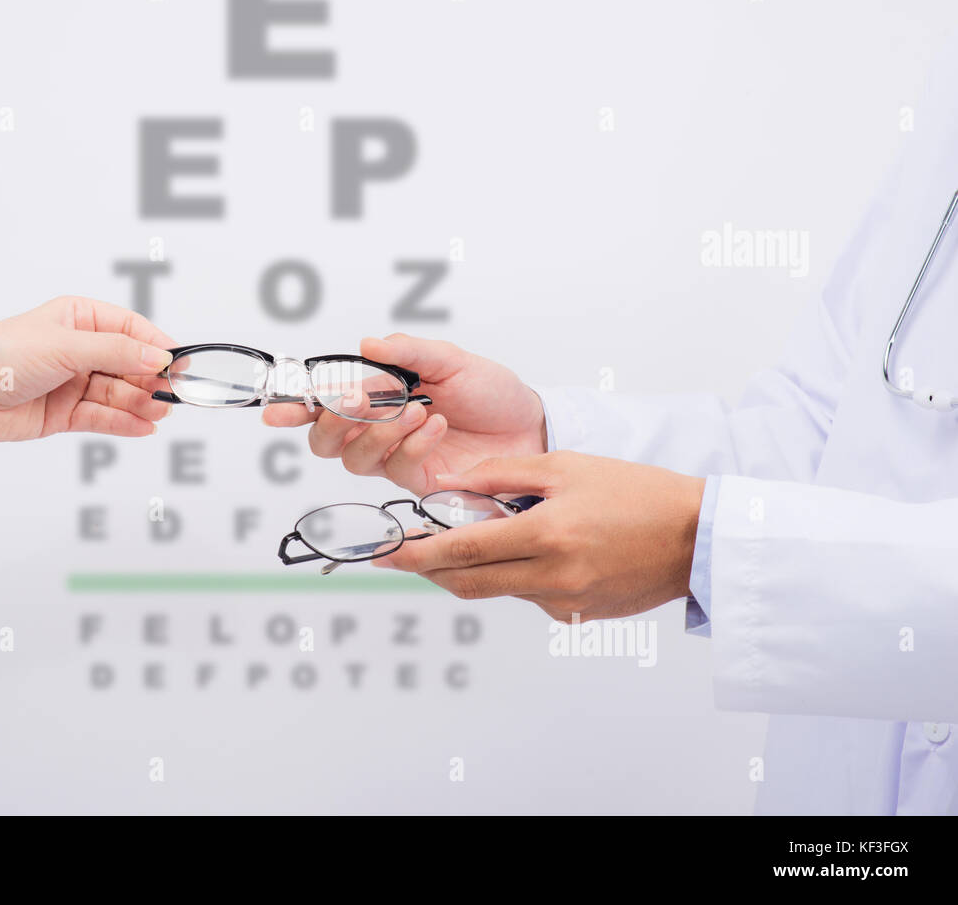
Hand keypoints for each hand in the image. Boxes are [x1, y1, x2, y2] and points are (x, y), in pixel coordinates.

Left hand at [0, 296, 175, 440]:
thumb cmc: (2, 354)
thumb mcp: (65, 346)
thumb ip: (116, 353)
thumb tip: (158, 357)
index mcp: (79, 319)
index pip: (131, 330)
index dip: (156, 347)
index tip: (180, 363)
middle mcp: (80, 350)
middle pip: (129, 366)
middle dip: (151, 381)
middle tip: (173, 395)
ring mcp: (74, 383)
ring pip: (118, 394)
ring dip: (140, 403)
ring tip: (159, 413)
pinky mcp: (65, 414)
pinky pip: (102, 417)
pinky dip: (124, 422)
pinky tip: (143, 427)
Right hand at [262, 334, 546, 494]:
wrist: (532, 428)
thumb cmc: (492, 393)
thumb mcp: (451, 360)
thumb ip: (408, 353)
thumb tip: (367, 345)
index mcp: (379, 395)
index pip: (324, 403)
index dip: (294, 408)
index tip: (275, 411)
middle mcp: (379, 430)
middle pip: (325, 441)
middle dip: (331, 421)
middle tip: (356, 401)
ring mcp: (396, 459)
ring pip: (353, 458)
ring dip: (377, 430)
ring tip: (414, 409)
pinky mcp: (418, 483)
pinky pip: (394, 468)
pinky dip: (410, 444)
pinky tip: (435, 425)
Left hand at [371, 451, 706, 620]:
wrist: (697, 537)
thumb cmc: (638, 493)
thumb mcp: (567, 467)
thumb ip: (504, 475)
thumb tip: (454, 484)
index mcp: (545, 535)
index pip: (461, 552)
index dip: (416, 554)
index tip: (386, 552)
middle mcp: (551, 577)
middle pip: (467, 583)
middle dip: (430, 570)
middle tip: (403, 555)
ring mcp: (564, 602)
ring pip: (498, 589)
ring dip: (477, 567)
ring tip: (476, 536)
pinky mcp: (577, 615)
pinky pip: (529, 596)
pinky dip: (517, 575)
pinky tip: (535, 550)